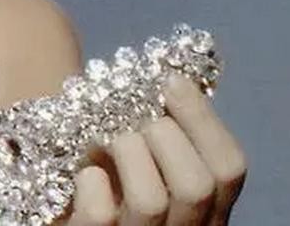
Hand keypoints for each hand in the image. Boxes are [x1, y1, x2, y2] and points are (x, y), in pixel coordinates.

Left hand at [59, 74, 247, 224]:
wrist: (59, 208)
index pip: (230, 168)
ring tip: (106, 141)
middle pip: (198, 185)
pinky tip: (85, 174)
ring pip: (151, 199)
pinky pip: (100, 215)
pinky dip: (91, 182)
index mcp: (206, 209)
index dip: (204, 120)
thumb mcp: (145, 156)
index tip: (172, 82)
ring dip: (126, 152)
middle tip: (134, 120)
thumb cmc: (105, 179)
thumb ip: (166, 132)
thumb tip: (176, 78)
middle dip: (163, 135)